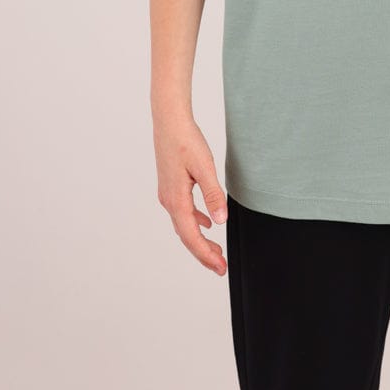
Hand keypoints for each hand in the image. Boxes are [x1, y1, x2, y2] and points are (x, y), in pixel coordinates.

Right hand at [154, 112, 228, 275]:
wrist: (169, 121)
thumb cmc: (186, 140)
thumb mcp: (205, 167)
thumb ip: (213, 194)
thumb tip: (220, 221)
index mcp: (177, 200)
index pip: (192, 237)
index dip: (206, 255)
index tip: (220, 268)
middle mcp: (169, 201)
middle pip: (187, 236)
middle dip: (204, 253)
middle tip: (221, 267)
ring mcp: (168, 195)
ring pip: (185, 225)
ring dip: (200, 240)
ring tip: (216, 251)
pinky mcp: (171, 187)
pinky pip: (183, 213)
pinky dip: (195, 222)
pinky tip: (207, 222)